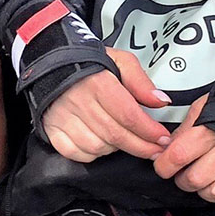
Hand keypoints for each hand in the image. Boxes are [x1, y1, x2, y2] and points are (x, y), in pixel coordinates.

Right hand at [41, 48, 170, 163]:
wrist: (52, 63)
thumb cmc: (87, 63)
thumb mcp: (119, 60)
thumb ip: (140, 80)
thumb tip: (160, 100)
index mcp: (97, 82)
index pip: (128, 115)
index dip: (149, 131)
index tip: (162, 138)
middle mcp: (78, 101)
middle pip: (116, 135)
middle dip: (141, 147)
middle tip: (155, 149)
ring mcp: (63, 118)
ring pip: (97, 147)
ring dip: (117, 149)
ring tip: (126, 141)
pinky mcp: (52, 129)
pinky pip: (76, 153)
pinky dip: (92, 154)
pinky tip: (103, 145)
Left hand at [153, 96, 214, 211]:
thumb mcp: (206, 106)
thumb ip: (186, 127)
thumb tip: (167, 146)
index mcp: (209, 132)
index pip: (175, 157)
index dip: (164, 166)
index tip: (164, 166)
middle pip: (192, 180)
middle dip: (185, 179)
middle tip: (189, 172)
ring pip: (214, 194)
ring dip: (207, 190)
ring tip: (212, 178)